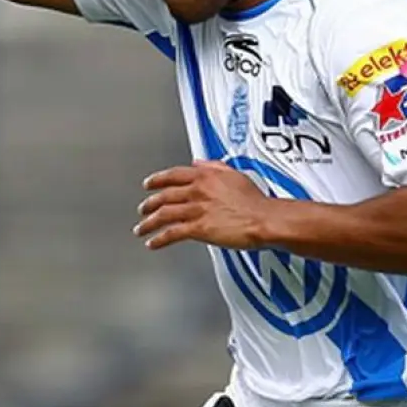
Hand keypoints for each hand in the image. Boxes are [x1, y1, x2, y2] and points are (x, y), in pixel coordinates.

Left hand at [135, 160, 270, 249]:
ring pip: (163, 214)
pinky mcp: (198, 228)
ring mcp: (196, 209)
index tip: (148, 184)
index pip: (173, 175)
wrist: (265, 219)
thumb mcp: (234, 174)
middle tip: (142, 209)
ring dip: (149, 223)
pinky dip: (159, 239)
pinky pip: (172, 233)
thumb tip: (199, 162)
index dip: (157, 180)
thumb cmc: (255, 200)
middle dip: (149, 204)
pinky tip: (153, 243)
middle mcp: (196, 190)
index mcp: (204, 175)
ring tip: (141, 228)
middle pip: (164, 196)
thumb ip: (214, 166)